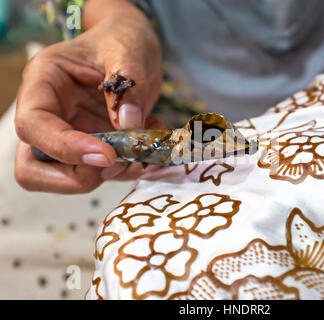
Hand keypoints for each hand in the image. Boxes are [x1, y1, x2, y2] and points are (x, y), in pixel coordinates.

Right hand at [14, 1, 162, 192]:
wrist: (133, 47)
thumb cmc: (122, 40)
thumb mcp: (128, 50)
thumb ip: (128, 86)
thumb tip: (128, 125)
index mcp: (43, 82)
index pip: (33, 125)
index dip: (65, 147)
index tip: (107, 155)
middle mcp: (48, 114)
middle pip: (34, 167)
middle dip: (77, 176)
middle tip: (119, 162)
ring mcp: (68, 134)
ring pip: (67, 177)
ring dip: (108, 175)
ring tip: (142, 150)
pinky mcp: (91, 146)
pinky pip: (100, 172)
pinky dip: (125, 170)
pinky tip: (146, 148)